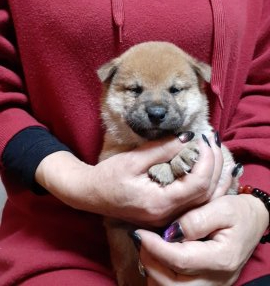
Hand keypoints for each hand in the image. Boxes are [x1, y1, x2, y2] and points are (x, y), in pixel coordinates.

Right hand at [35, 134, 225, 226]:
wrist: (90, 195)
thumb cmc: (107, 177)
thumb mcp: (132, 159)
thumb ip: (162, 149)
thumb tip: (189, 137)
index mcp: (159, 203)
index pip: (198, 184)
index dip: (207, 160)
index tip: (204, 139)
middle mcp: (168, 216)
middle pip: (207, 193)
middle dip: (215, 164)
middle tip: (212, 140)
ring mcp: (168, 218)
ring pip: (205, 200)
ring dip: (213, 174)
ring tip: (213, 150)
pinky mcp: (166, 214)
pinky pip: (195, 200)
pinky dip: (205, 182)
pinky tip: (207, 166)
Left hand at [137, 194, 268, 284]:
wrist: (252, 222)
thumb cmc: (238, 212)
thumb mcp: (222, 207)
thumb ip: (196, 220)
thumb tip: (170, 232)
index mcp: (222, 259)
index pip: (180, 261)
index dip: (155, 247)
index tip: (140, 232)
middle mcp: (216, 280)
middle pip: (172, 284)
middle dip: (150, 261)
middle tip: (141, 239)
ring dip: (153, 270)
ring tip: (147, 246)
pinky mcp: (204, 285)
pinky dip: (160, 275)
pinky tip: (157, 255)